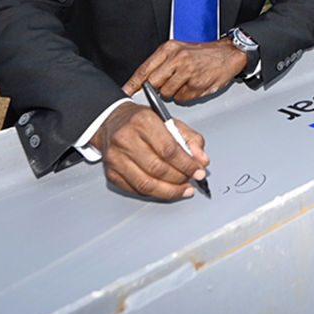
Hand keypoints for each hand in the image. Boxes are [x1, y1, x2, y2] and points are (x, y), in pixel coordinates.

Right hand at [91, 103, 208, 199]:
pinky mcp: (111, 173)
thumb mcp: (170, 121)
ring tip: (183, 189)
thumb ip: (190, 139)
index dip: (187, 164)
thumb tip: (202, 160)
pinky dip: (154, 193)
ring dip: (169, 191)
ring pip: (146, 184)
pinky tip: (165, 189)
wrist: (112, 122)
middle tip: (191, 179)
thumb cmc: (141, 121)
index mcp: (143, 121)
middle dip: (180, 179)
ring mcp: (115, 158)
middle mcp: (125, 139)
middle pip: (157, 169)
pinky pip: (136, 190)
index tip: (199, 171)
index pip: (168, 149)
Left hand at [122, 38, 245, 100]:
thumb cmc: (202, 54)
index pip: (145, 68)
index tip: (125, 92)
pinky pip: (182, 98)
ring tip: (184, 81)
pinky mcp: (197, 84)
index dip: (133, 83)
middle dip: (156, 88)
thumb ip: (161, 63)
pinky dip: (185, 95)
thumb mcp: (179, 50)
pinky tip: (193, 85)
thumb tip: (143, 81)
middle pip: (153, 83)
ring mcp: (187, 72)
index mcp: (169, 49)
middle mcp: (177, 59)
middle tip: (166, 84)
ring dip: (172, 92)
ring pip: (167, 93)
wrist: (227, 54)